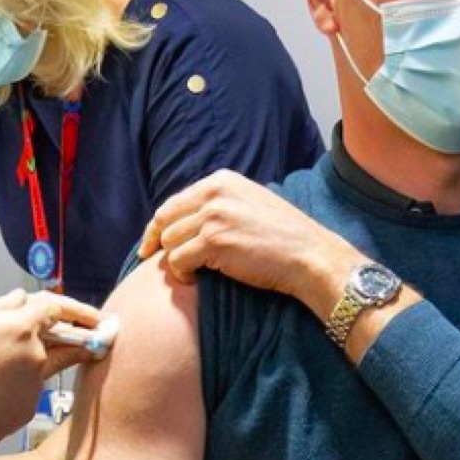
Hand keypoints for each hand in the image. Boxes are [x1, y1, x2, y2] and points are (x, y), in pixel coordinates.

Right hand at [0, 290, 101, 451]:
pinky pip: (29, 387)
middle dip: (80, 335)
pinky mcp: (29, 407)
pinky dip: (19, 383)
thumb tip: (21, 298)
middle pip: (64, 339)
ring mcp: (35, 383)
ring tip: (10, 363)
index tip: (98, 315)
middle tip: (94, 333)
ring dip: (43, 359)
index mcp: (20, 325)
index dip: (79, 308)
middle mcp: (36, 354)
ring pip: (46, 364)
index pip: (58, 308)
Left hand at [139, 170, 353, 301]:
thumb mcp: (250, 204)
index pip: (174, 202)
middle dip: (154, 241)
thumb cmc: (284, 237)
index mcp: (221, 181)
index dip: (158, 225)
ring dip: (175, 260)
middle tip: (150, 259)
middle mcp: (214, 193)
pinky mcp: (213, 241)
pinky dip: (182, 273)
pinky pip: (177, 260)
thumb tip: (186, 221)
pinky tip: (195, 279)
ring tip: (192, 272)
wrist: (309, 256)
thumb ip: (219, 205)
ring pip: (169, 241)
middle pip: (164, 219)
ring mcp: (213, 216)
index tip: (151, 242)